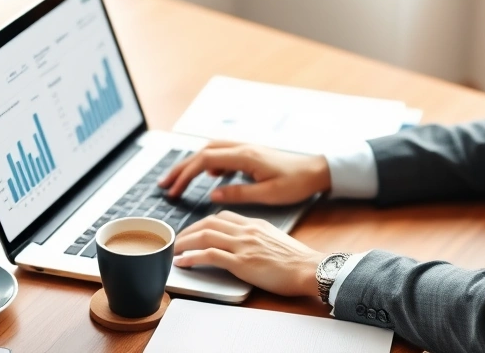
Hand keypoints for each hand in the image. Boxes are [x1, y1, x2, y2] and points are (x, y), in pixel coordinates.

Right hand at [158, 141, 330, 204]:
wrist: (316, 171)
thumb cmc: (295, 183)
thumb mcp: (268, 194)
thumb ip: (238, 193)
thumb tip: (213, 193)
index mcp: (245, 156)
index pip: (205, 160)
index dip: (186, 174)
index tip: (174, 190)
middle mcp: (242, 147)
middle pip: (202, 152)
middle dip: (181, 168)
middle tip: (165, 184)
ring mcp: (245, 148)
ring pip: (210, 150)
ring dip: (192, 163)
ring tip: (178, 179)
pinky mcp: (249, 153)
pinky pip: (221, 152)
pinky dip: (208, 161)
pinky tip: (207, 175)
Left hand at [173, 211, 325, 297]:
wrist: (310, 268)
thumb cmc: (297, 260)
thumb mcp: (275, 239)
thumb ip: (258, 237)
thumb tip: (246, 244)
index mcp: (255, 224)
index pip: (222, 216)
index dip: (202, 223)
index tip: (193, 231)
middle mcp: (246, 230)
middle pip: (209, 223)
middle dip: (188, 230)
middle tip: (177, 240)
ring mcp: (243, 245)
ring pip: (205, 235)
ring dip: (185, 242)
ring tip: (174, 250)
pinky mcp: (242, 263)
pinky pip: (210, 255)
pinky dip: (192, 256)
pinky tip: (182, 262)